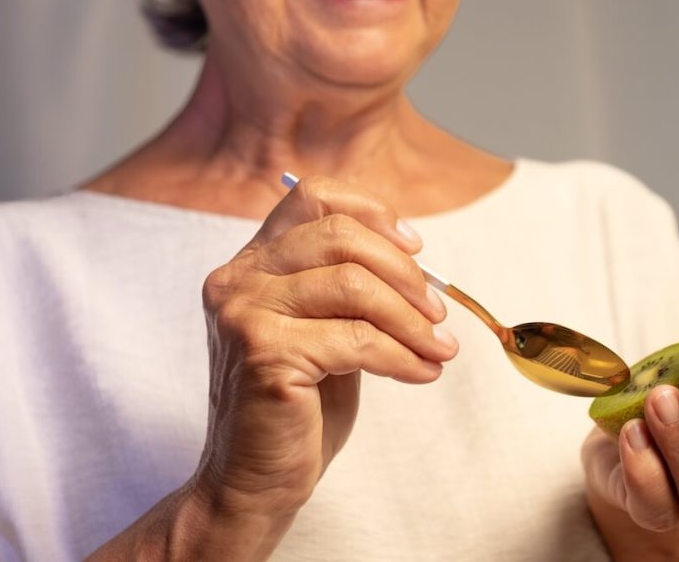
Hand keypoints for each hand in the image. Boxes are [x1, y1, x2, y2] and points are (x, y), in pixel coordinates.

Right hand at [193, 176, 457, 531]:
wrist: (254, 482)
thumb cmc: (299, 407)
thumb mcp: (325, 330)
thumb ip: (349, 287)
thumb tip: (414, 259)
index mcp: (252, 264)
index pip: (311, 196)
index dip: (371, 212)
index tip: (414, 248)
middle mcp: (239, 278)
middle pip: (340, 235)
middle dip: (404, 273)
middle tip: (438, 313)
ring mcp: (245, 312)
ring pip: (353, 285)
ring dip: (411, 320)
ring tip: (439, 348)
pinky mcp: (264, 352)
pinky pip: (356, 339)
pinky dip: (402, 355)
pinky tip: (422, 373)